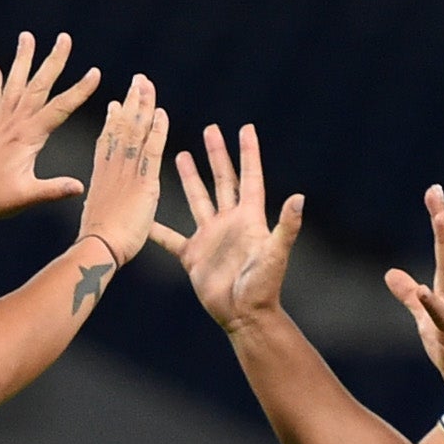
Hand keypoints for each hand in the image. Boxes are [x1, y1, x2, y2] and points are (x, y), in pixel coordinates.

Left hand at [0, 28, 103, 229]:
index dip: (78, 91)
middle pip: (38, 86)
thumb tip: (80, 186)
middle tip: (65, 37)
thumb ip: (53, 190)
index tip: (95, 72)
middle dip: (53, 61)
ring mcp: (0, 125)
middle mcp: (14, 125)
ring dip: (22, 61)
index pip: (59, 109)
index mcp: (27, 137)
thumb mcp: (26, 198)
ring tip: (27, 36)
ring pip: (14, 85)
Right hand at [72, 74, 169, 272]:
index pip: (108, 141)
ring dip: (143, 106)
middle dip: (131, 103)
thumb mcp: (96, 216)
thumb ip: (101, 203)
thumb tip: (96, 202)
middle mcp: (113, 168)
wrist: (98, 250)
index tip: (116, 103)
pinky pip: (152, 150)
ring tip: (146, 85)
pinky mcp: (144, 182)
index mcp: (101, 176)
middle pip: (122, 127)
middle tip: (138, 81)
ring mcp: (127, 173)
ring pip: (135, 132)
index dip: (113, 120)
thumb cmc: (96, 244)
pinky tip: (161, 113)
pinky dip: (157, 130)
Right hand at [170, 122, 303, 337]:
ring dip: (190, 177)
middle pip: (222, 180)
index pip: (249, 177)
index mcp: (249, 218)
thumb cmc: (264, 286)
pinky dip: (157, 227)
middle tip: (210, 129)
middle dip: (216, 155)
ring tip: (179, 154)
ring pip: (197, 199)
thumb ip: (286, 226)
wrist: (244, 315)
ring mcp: (210, 237)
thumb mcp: (276, 253)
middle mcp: (229, 222)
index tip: (245, 128)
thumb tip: (299, 197)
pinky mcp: (193, 255)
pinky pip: (171, 237)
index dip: (248, 153)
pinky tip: (144, 214)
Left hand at [385, 184, 443, 396]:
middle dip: (443, 221)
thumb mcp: (424, 317)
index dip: (439, 219)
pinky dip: (433, 303)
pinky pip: (441, 317)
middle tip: (437, 193)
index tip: (434, 192)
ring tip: (443, 219)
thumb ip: (408, 295)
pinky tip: (425, 290)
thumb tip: (389, 273)